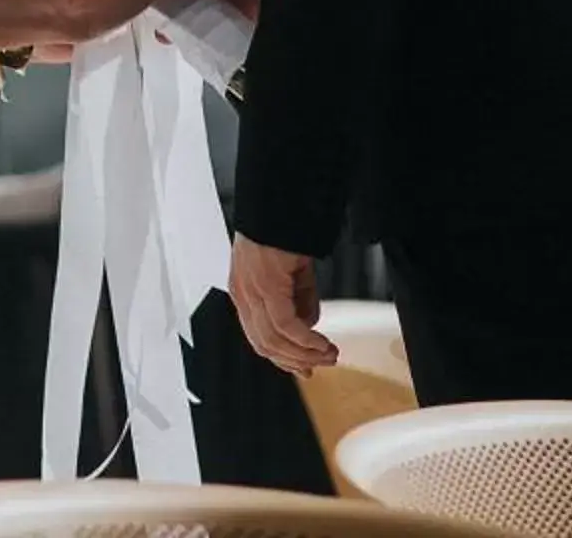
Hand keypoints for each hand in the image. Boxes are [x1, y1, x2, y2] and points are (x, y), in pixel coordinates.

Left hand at [230, 234, 335, 375]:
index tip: (304, 368)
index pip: (257, 338)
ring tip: (329, 354)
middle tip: (324, 362)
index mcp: (244, 293)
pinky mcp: (265, 285)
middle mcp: (243, 294)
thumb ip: (299, 302)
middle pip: (264, 345)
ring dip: (305, 353)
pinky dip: (305, 339)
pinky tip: (321, 343)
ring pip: (273, 340)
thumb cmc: (282, 233)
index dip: (283, 358)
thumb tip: (309, 327)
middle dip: (297, 360)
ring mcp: (251, 291)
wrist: (278, 204)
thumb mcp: (292, 274)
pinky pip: (285, 325)